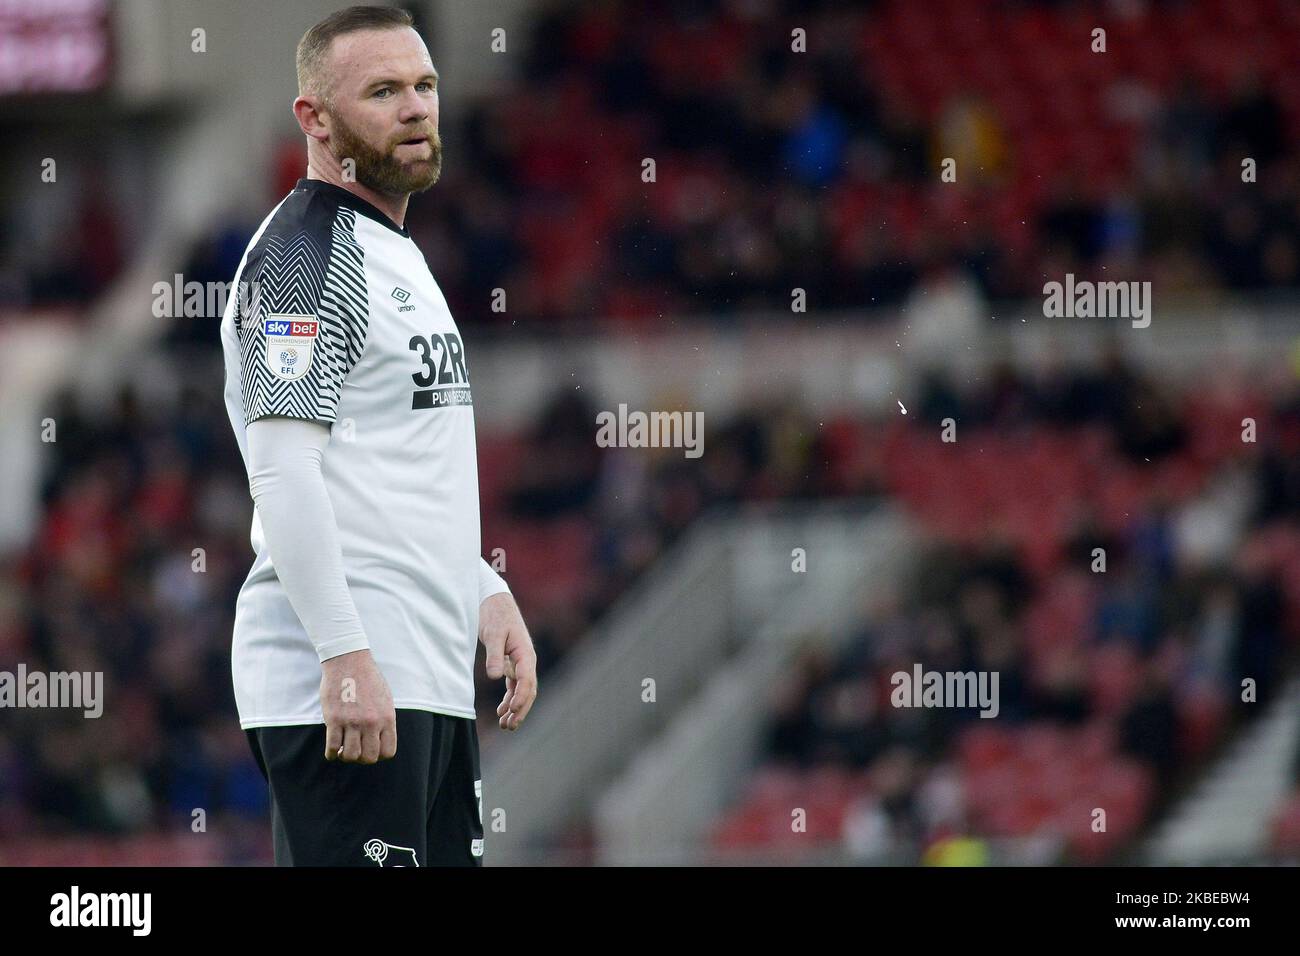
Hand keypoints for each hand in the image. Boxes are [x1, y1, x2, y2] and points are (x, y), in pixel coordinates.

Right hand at [319, 648, 396, 762]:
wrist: (348, 661)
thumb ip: (384, 720)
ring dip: (346, 757)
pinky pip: (332, 747)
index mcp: (387, 717)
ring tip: (343, 750)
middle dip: (362, 758)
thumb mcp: (385, 699)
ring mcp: (352, 721)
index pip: (387, 752)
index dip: (378, 755)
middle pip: (369, 757)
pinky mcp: (334, 719)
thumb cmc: (367, 679)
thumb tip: (380, 741)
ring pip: (350, 756)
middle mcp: (372, 722)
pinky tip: (332, 751)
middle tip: (356, 751)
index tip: (371, 749)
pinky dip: (331, 754)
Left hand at [479, 592, 536, 731]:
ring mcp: (521, 663)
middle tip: (509, 726)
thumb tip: (495, 677)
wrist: (494, 603)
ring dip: (516, 708)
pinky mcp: (512, 663)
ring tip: (505, 725)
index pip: (527, 680)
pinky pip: (515, 686)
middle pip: (529, 691)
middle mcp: (526, 661)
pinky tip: (501, 711)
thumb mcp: (492, 634)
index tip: (512, 711)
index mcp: (526, 654)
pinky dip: (510, 699)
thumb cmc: (495, 616)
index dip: (521, 697)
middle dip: (521, 710)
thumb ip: (494, 655)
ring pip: (523, 691)